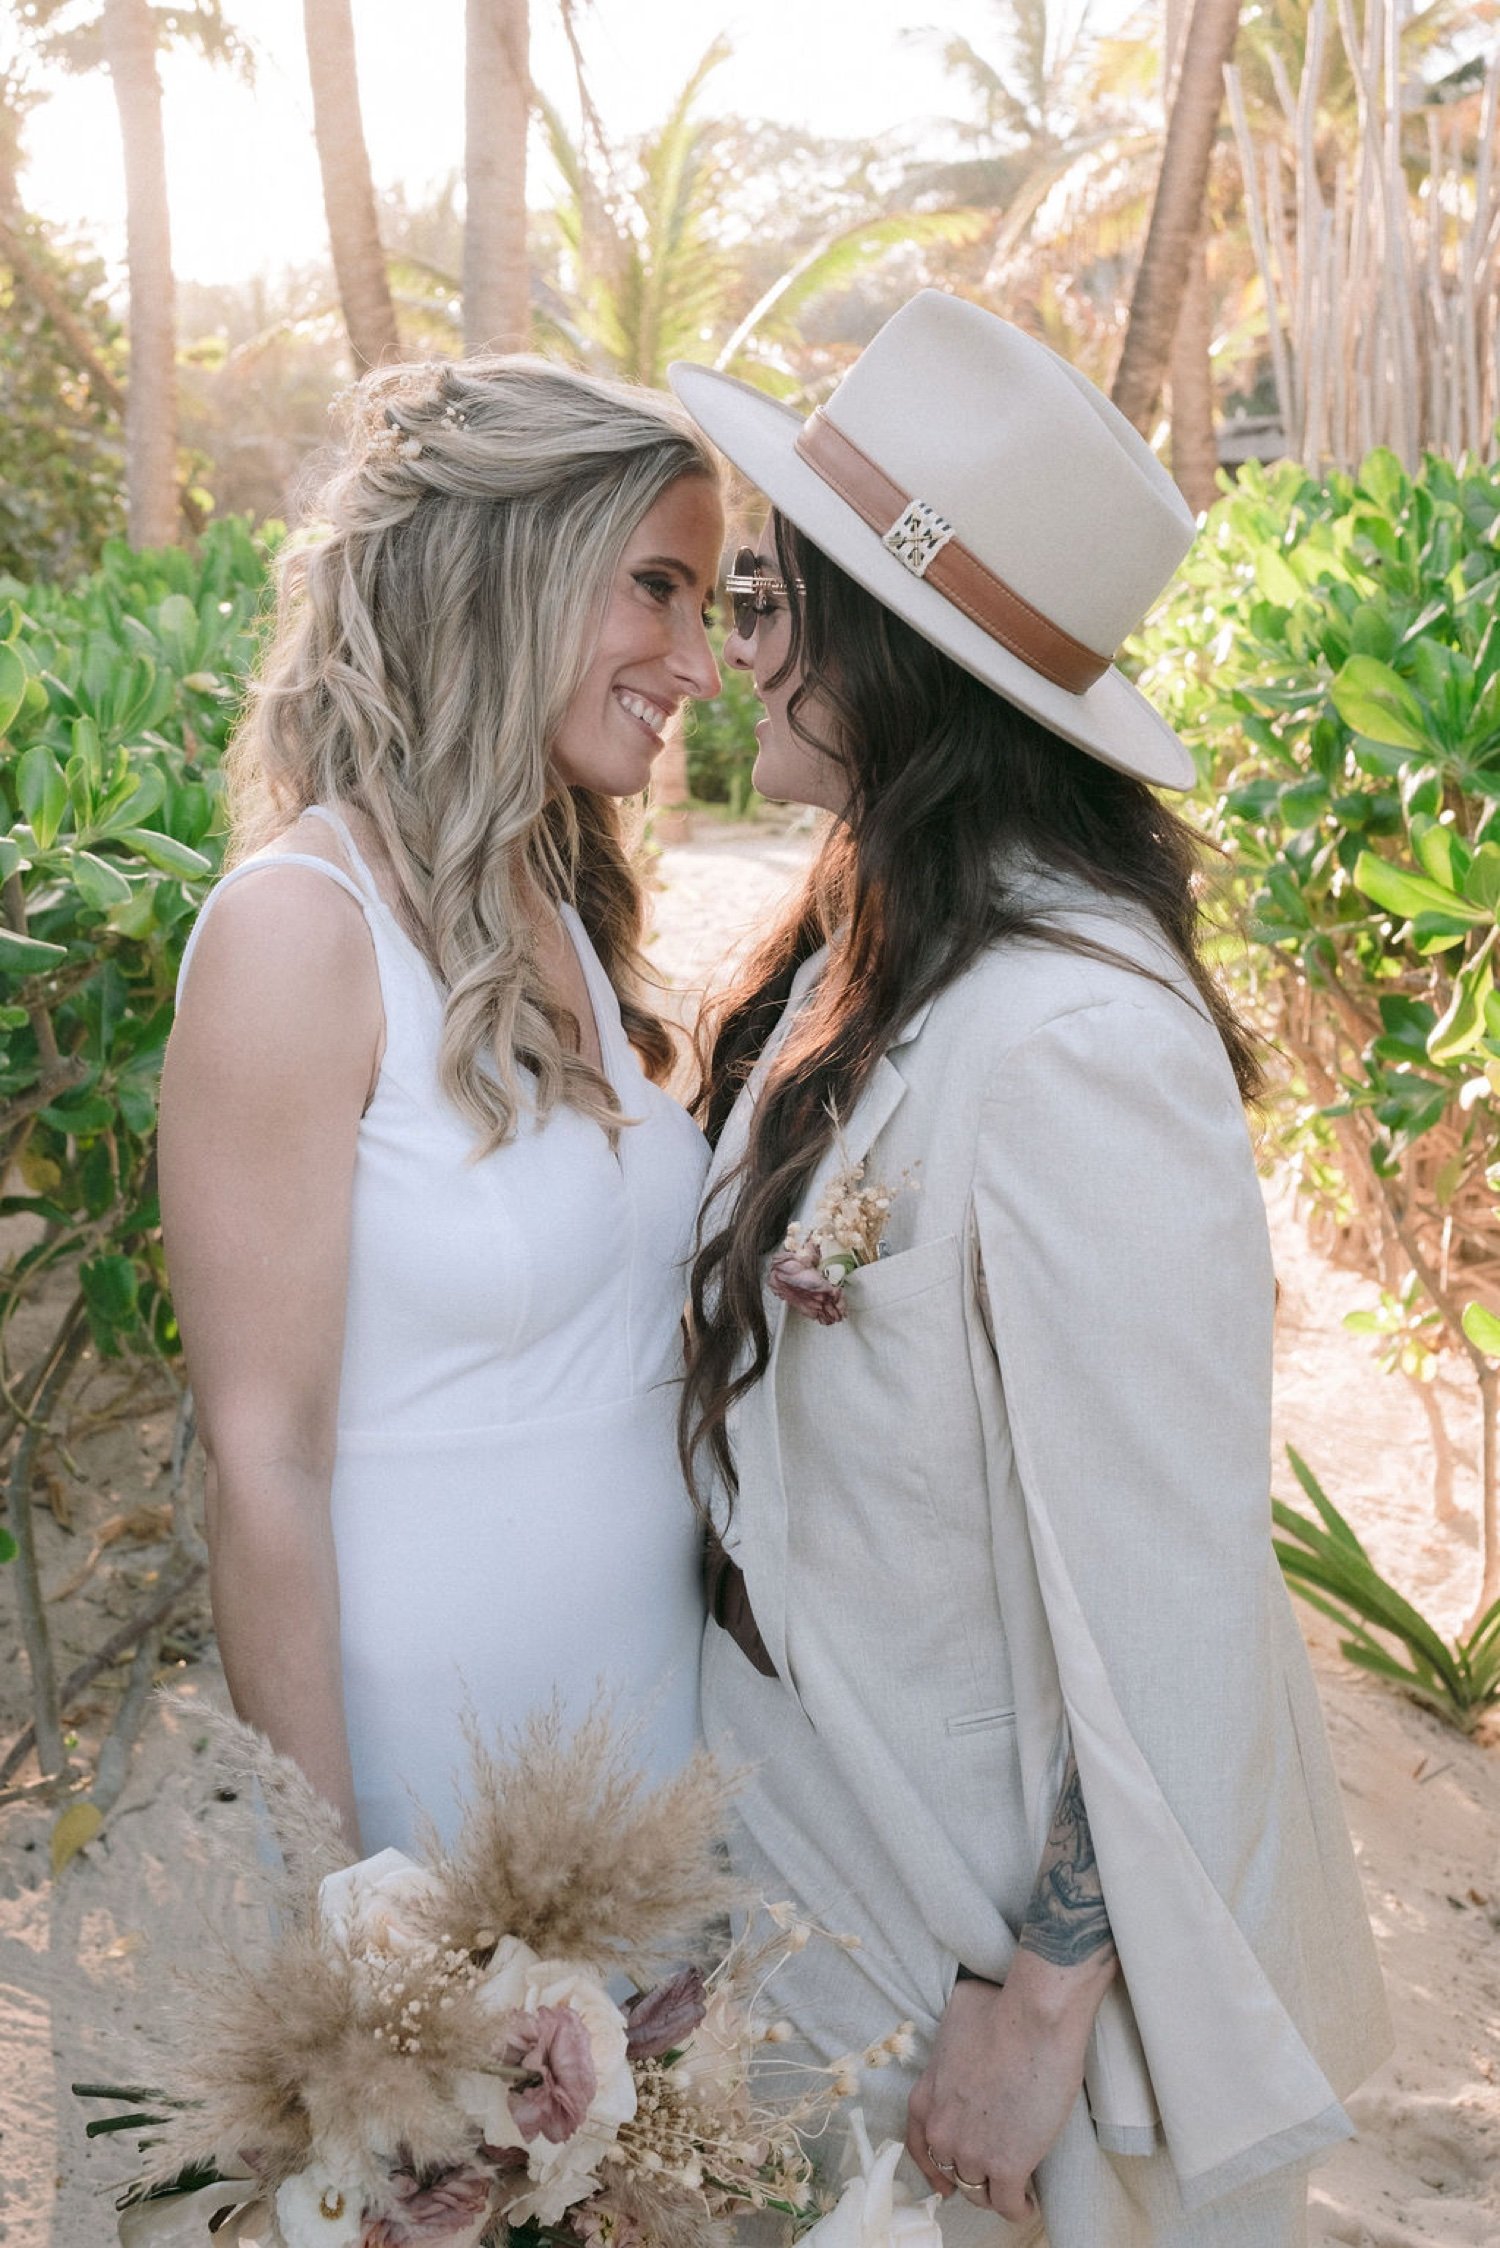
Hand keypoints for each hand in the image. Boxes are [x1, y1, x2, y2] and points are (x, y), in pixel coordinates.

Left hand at [906, 1958, 1106, 2226]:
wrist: (1034, 2019)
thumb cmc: (1000, 2008)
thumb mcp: (956, 2016)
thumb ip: (951, 2043)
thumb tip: (964, 2039)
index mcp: (925, 2097)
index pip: (918, 2146)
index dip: (933, 2167)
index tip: (945, 2180)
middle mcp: (941, 2130)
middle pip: (952, 2171)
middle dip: (971, 2172)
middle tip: (992, 2168)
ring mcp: (972, 2152)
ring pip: (979, 2191)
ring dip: (995, 2189)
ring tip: (1013, 2183)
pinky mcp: (1007, 2166)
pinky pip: (1008, 2206)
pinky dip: (1019, 2208)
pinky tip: (1028, 2202)